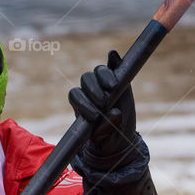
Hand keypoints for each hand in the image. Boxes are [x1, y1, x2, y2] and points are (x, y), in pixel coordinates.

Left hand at [68, 50, 137, 167]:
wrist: (118, 136)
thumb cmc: (107, 137)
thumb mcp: (106, 138)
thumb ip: (106, 128)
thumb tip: (115, 113)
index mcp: (81, 104)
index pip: (75, 94)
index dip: (83, 102)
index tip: (94, 116)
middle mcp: (90, 90)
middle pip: (86, 79)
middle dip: (93, 89)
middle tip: (103, 102)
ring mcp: (104, 83)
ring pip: (98, 72)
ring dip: (104, 77)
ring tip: (113, 88)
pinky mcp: (119, 78)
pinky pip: (114, 66)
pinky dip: (114, 60)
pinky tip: (114, 57)